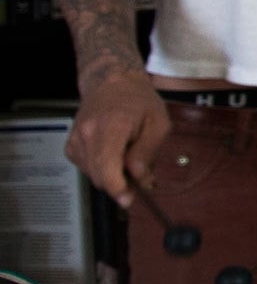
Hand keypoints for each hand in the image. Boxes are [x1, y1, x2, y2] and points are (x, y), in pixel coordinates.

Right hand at [67, 71, 170, 204]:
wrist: (111, 84)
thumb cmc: (139, 101)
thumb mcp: (159, 124)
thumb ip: (148, 153)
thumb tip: (141, 180)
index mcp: (111, 125)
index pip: (106, 165)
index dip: (117, 187)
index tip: (129, 200)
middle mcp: (87, 133)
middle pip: (99, 175)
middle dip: (121, 184)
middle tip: (142, 176)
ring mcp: (76, 140)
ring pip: (93, 175)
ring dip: (113, 176)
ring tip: (129, 155)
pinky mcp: (71, 146)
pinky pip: (87, 169)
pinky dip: (102, 169)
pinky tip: (114, 154)